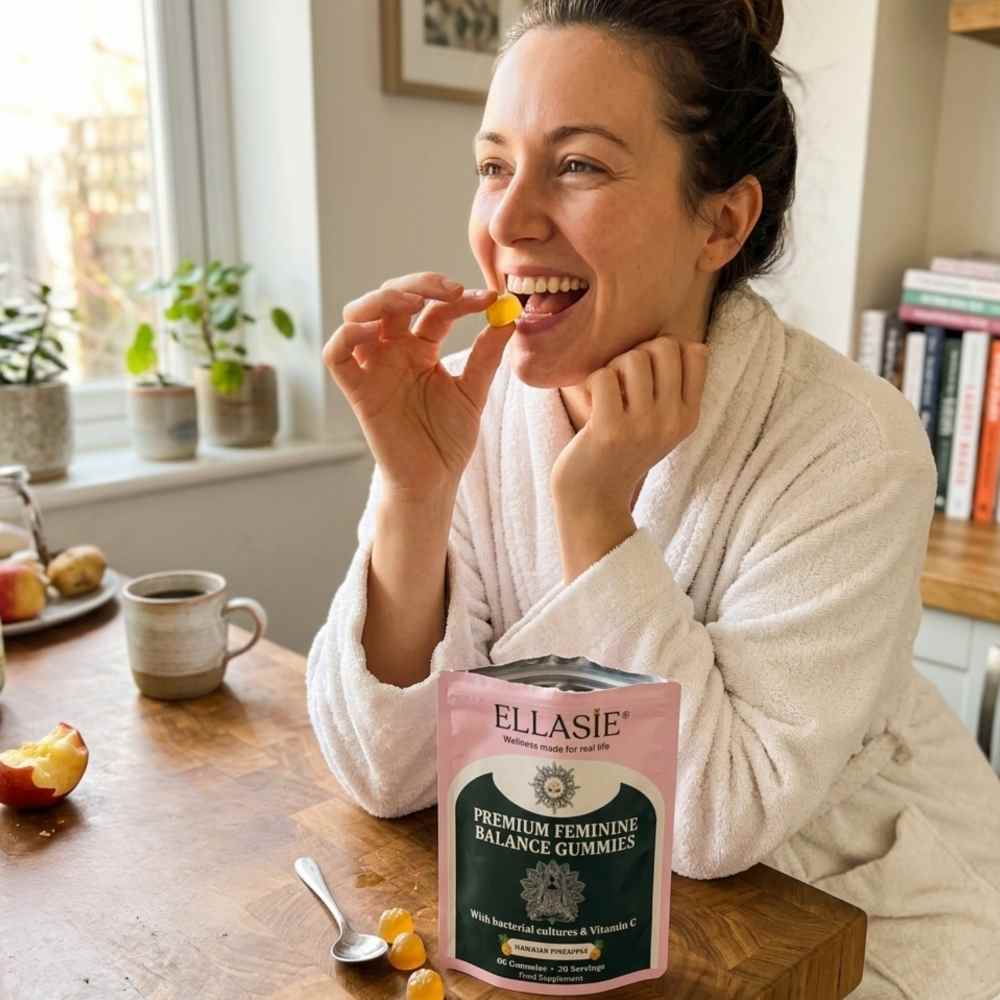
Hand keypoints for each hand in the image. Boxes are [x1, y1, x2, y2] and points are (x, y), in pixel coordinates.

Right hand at [323, 273, 513, 501]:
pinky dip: (348, 335)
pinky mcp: (357, 391)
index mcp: (421, 349)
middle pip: (392, 298)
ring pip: (357, 315)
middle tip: (451, 290)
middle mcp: (393, 352)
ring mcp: (373, 369)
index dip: (459, 298)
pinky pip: (336, 356)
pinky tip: (374, 330)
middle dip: (419, 284)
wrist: (434, 481)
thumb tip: (508, 317)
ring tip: (413, 301)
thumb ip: (486, 356)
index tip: (488, 299)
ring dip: (381, 299)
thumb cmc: (448, 439)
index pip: (434, 309)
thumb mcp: (473, 392)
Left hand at [551, 336, 709, 516]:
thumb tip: (680, 341)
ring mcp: (643, 426)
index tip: (647, 373)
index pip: (697, 352)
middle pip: (664, 347)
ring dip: (613, 367)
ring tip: (607, 393)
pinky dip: (591, 383)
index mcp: (688, 417)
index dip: (667, 350)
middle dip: (637, 353)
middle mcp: (672, 421)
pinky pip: (604, 376)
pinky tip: (591, 403)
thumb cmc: (621, 452)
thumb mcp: (661, 425)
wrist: (593, 498)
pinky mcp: (611, 430)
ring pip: (634, 357)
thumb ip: (673, 389)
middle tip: (622, 381)